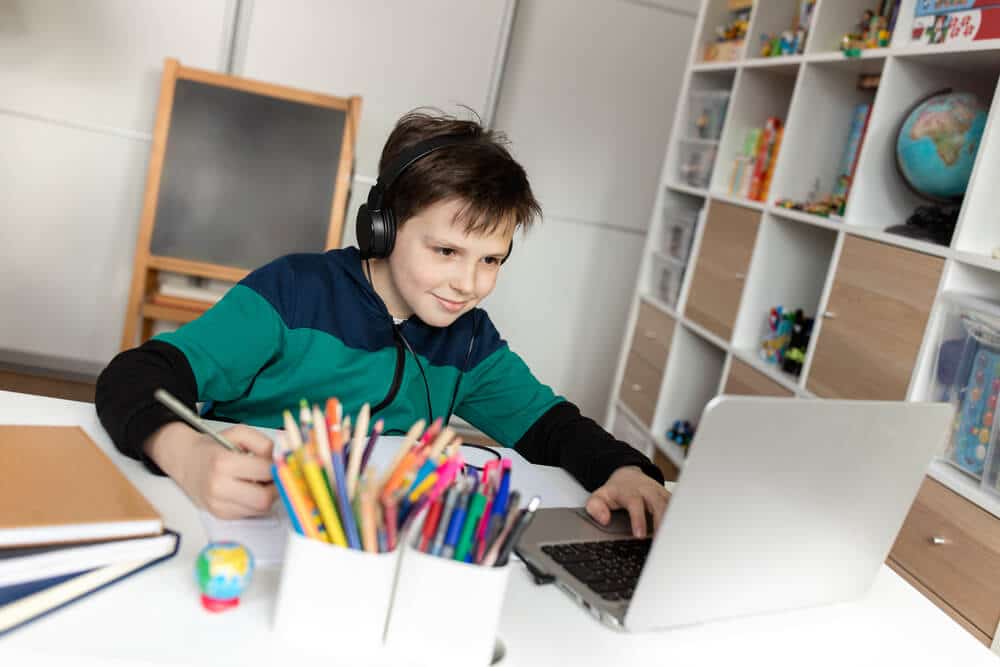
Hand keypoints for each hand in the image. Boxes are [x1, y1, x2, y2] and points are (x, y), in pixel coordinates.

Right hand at [146, 422, 277, 518]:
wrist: (185, 461)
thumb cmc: (213, 447)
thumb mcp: (239, 434)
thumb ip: (264, 443)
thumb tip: (282, 460)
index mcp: (223, 463)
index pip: (266, 473)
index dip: (279, 468)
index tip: (282, 464)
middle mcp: (218, 487)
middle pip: (264, 498)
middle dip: (276, 487)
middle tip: (275, 477)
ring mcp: (218, 505)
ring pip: (260, 509)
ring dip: (267, 496)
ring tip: (260, 481)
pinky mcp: (220, 515)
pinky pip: (250, 514)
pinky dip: (255, 503)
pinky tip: (249, 490)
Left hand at [585, 465, 670, 537]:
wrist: (627, 475)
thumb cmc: (615, 491)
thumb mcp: (599, 496)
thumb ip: (595, 507)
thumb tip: (603, 519)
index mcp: (630, 491)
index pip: (635, 504)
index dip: (638, 519)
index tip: (639, 535)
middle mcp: (647, 490)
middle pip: (658, 503)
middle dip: (661, 522)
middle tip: (661, 541)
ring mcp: (659, 493)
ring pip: (671, 505)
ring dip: (672, 522)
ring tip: (671, 541)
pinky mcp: (668, 497)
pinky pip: (677, 507)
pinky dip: (678, 519)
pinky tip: (679, 534)